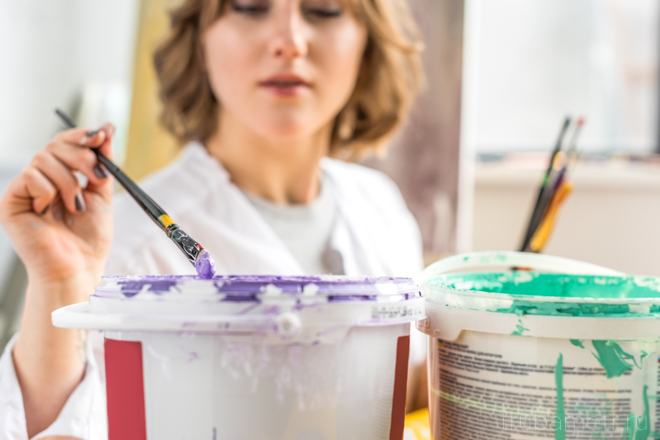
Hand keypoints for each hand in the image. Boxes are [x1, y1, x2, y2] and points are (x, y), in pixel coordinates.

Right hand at [0, 124, 114, 298]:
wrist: (77, 268)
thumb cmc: (89, 239)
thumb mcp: (102, 195)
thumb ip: (102, 164)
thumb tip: (105, 130)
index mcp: (60, 177)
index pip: (66, 143)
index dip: (84, 135)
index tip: (105, 132)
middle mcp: (40, 180)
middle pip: (55, 144)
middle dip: (81, 156)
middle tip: (96, 176)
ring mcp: (24, 190)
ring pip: (44, 158)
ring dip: (69, 181)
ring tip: (75, 206)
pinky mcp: (11, 201)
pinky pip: (31, 176)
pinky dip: (49, 191)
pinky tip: (50, 211)